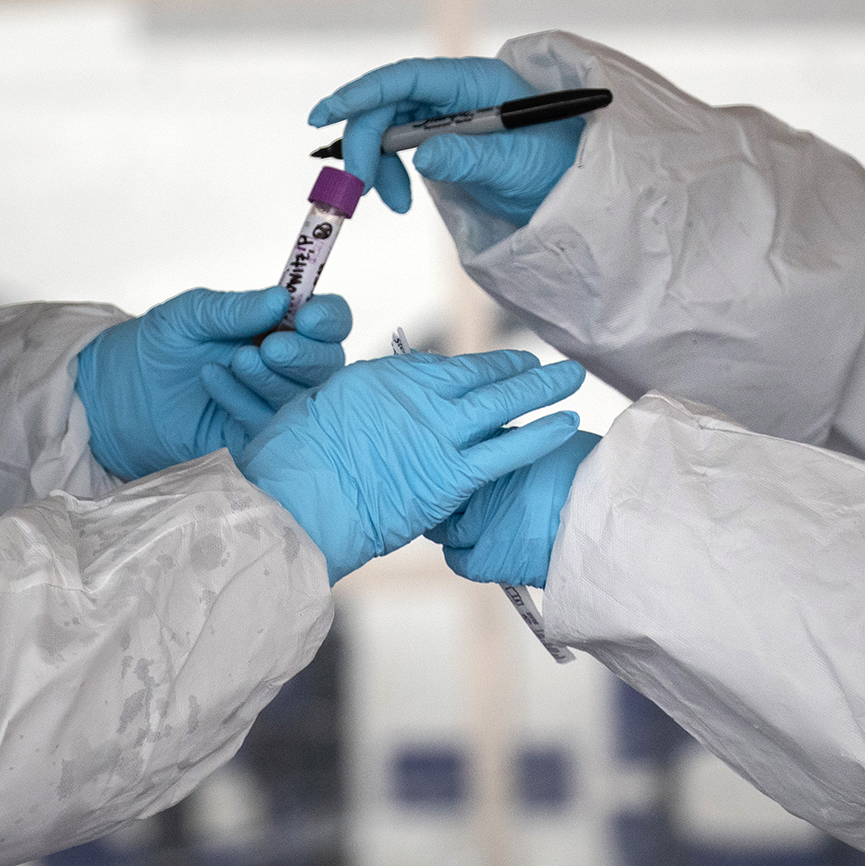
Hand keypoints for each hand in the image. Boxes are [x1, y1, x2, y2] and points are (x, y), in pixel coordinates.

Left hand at [76, 286, 351, 480]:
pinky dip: (245, 401)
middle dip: (305, 355)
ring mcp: (274, 404)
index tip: (306, 316)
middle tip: (269, 348)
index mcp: (281, 327)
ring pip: (305, 398)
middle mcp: (288, 366)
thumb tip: (281, 298)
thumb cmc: (160, 345)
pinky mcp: (256, 439)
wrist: (120, 394)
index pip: (329, 321)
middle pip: (329, 363)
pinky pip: (270, 426)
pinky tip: (213, 381)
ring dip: (273, 378)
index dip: (328, 318)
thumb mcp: (192, 314)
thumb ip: (235, 308)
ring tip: (235, 362)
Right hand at [238, 350, 586, 582]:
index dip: (466, 370)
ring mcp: (438, 432)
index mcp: (382, 377)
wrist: (295, 501)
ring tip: (572, 377)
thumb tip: (378, 418)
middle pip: (478, 374)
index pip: (436, 368)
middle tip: (540, 364)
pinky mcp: (452, 474)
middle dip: (514, 369)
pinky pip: (508, 448)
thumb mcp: (321, 413)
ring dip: (543, 388)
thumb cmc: (292, 465)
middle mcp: (416, 395)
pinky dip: (541, 433)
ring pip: (503, 402)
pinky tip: (567, 421)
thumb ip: (362, 410)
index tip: (483, 371)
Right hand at [308, 57, 579, 225]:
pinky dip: (390, 174)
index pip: (408, 78)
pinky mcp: (444, 141)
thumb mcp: (516, 165)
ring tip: (391, 203)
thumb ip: (470, 158)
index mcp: (475, 81)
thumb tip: (424, 156)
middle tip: (360, 190)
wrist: (572, 192)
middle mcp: (456, 92)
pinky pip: (400, 150)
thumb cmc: (557, 168)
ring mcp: (448, 116)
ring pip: (390, 129)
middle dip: (368, 145)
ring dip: (378, 165)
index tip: (325, 114)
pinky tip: (400, 200)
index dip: (363, 92)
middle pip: (390, 105)